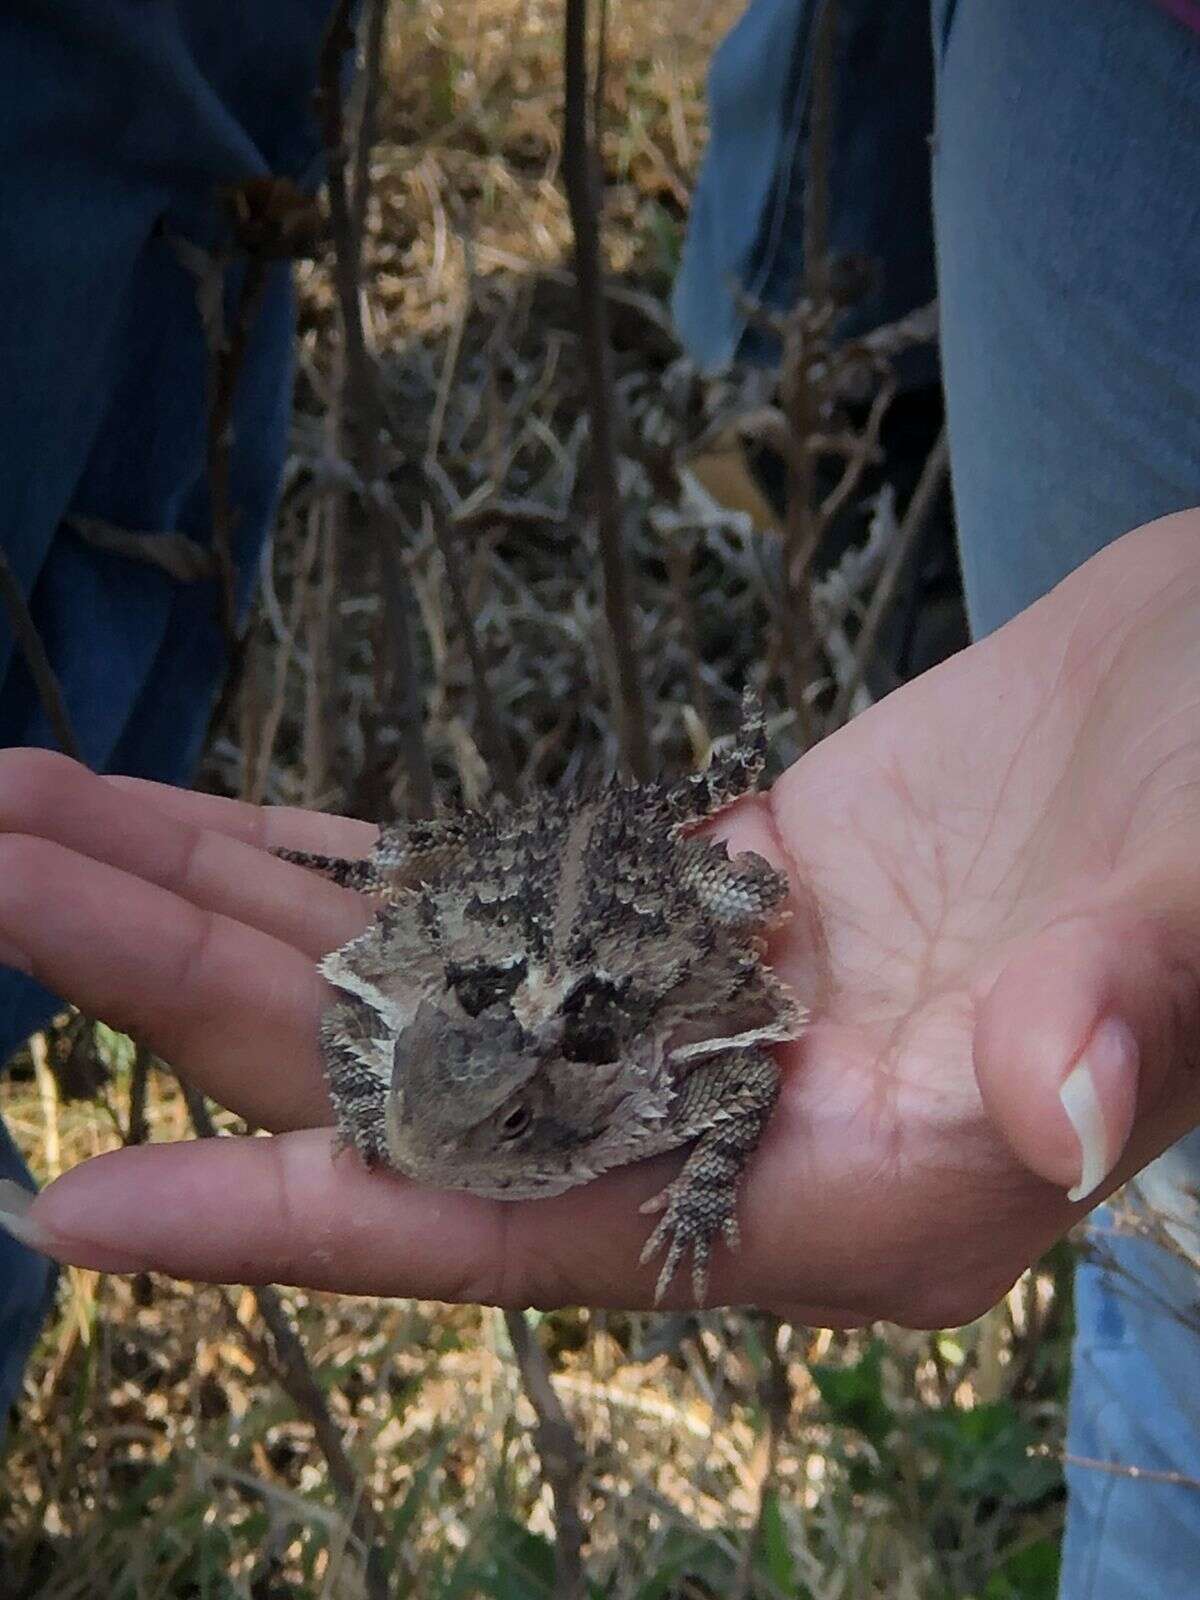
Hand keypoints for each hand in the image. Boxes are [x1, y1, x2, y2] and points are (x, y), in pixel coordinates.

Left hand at [3, 510, 1199, 1324]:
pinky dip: (343, 859)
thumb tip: (1066, 1101)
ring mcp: (696, 1009)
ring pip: (415, 979)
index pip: (526, 1241)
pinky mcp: (688, 900)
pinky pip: (479, 900)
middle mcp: (740, 1126)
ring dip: (225, 901)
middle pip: (410, 1087)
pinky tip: (214, 829)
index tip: (75, 1214)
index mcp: (854, 1194)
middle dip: (185, 984)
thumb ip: (1131, 1009)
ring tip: (35, 811)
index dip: (301, 1230)